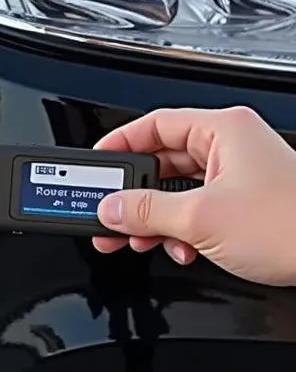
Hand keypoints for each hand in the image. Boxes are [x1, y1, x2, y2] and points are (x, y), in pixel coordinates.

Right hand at [91, 105, 295, 285]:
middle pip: (162, 160)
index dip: (119, 143)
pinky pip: (196, 210)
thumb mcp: (200, 218)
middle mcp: (231, 146)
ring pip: (177, 189)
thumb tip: (111, 207)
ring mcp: (240, 175)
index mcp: (223, 130)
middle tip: (107, 212)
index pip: (154, 124)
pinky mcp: (245, 204)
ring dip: (154, 218)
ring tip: (136, 238)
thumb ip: (145, 210)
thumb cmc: (292, 225)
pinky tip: (177, 248)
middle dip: (133, 194)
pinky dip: (179, 230)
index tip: (96, 166)